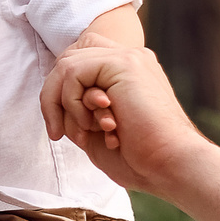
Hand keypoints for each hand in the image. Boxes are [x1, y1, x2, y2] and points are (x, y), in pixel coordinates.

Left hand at [39, 35, 216, 198]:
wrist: (168, 163)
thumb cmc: (136, 156)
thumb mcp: (96, 128)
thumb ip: (78, 107)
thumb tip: (51, 97)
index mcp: (127, 71)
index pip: (78, 61)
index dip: (61, 91)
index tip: (59, 129)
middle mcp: (128, 58)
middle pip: (67, 59)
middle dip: (52, 99)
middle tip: (58, 133)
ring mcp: (128, 57)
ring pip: (66, 65)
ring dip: (63, 105)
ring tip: (85, 132)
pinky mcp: (123, 63)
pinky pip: (72, 72)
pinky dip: (72, 103)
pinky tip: (94, 125)